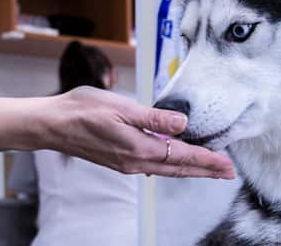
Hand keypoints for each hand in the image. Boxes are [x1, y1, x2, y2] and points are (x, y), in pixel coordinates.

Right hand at [44, 87, 234, 178]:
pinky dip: (171, 165)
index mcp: (139, 148)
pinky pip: (153, 166)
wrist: (53, 124)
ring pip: (167, 169)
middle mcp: (136, 161)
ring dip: (191, 169)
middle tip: (227, 173)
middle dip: (205, 171)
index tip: (226, 165)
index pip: (182, 156)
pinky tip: (175, 162)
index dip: (207, 160)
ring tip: (209, 169)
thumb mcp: (122, 108)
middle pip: (178, 168)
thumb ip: (154, 118)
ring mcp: (127, 163)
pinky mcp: (120, 160)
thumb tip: (183, 124)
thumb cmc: (83, 111)